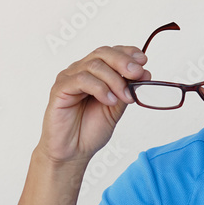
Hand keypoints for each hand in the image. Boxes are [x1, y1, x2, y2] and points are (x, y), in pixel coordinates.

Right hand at [37, 45, 150, 165]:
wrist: (73, 152)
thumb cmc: (90, 130)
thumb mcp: (116, 108)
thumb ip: (126, 90)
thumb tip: (144, 73)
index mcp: (94, 73)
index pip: (111, 52)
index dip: (128, 53)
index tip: (143, 61)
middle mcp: (80, 71)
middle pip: (102, 53)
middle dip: (123, 62)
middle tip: (137, 74)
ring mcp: (69, 78)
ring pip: (94, 65)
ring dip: (114, 80)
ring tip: (124, 97)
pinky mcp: (60, 89)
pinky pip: (81, 79)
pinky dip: (100, 88)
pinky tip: (109, 100)